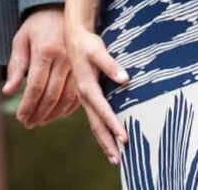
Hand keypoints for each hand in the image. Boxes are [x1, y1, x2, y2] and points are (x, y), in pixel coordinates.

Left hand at [3, 7, 74, 128]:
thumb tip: (8, 91)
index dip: (28, 106)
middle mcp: (64, 58)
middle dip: (39, 113)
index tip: (21, 117)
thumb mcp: (21, 40)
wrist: (61, 8)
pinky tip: (58, 114)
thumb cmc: (38, 25)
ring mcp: (77, 63)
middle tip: (29, 124)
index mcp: (45, 51)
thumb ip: (15, 66)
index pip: (35, 86)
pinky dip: (68, 107)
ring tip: (41, 121)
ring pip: (67, 97)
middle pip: (51, 95)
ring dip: (53, 114)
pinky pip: (79, 92)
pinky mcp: (86, 67)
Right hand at [60, 18, 131, 163]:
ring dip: (104, 140)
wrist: (73, 38)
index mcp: (87, 87)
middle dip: (107, 142)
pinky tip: (109, 138)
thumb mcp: (98, 50)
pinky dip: (102, 129)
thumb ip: (111, 65)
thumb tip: (125, 79)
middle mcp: (85, 96)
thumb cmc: (87, 43)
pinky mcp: (87, 97)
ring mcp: (85, 98)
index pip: (103, 110)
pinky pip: (94, 117)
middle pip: (96, 124)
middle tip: (119, 160)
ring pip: (94, 123)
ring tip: (115, 157)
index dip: (113, 124)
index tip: (124, 138)